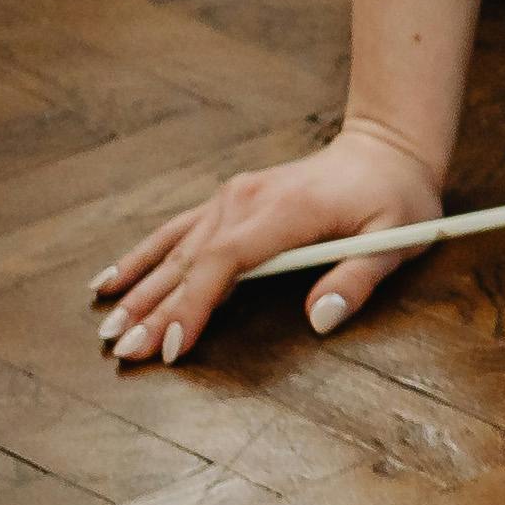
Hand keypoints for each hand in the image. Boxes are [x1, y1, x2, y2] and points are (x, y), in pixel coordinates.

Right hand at [93, 117, 456, 367]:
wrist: (385, 151)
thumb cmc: (396, 200)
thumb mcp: (397, 240)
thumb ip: (358, 280)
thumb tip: (321, 320)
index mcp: (285, 213)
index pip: (226, 262)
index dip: (195, 304)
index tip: (172, 345)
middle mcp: (247, 201)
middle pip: (191, 262)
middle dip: (154, 310)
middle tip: (122, 352)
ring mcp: (232, 198)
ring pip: (176, 250)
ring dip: (139, 289)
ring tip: (107, 328)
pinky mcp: (228, 200)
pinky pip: (175, 231)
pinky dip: (141, 256)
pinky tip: (109, 281)